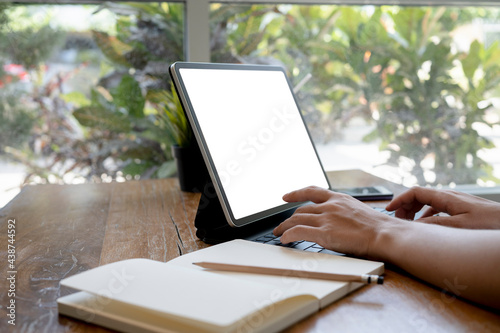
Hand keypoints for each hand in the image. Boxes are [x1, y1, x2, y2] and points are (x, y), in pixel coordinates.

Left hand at [273, 186, 394, 256]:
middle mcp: (330, 206)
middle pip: (301, 210)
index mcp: (339, 198)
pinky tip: (284, 240)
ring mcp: (326, 219)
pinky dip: (288, 235)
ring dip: (284, 227)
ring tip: (279, 234)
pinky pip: (298, 232)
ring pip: (296, 220)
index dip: (296, 193)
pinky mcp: (324, 233)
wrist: (385, 234)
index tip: (285, 196)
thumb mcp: (358, 211)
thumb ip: (344, 213)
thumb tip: (338, 221)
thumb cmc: (378, 228)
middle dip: (288, 218)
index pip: (312, 191)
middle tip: (282, 225)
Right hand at [385, 187, 499, 228]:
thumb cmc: (491, 224)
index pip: (415, 192)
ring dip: (415, 211)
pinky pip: (437, 209)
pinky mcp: (462, 209)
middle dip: (404, 206)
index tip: (388, 209)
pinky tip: (428, 226)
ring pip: (428, 202)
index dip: (399, 200)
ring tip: (409, 224)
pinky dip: (426, 215)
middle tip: (397, 220)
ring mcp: (456, 202)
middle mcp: (450, 196)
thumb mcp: (460, 226)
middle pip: (419, 195)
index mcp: (446, 197)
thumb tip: (412, 225)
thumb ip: (435, 224)